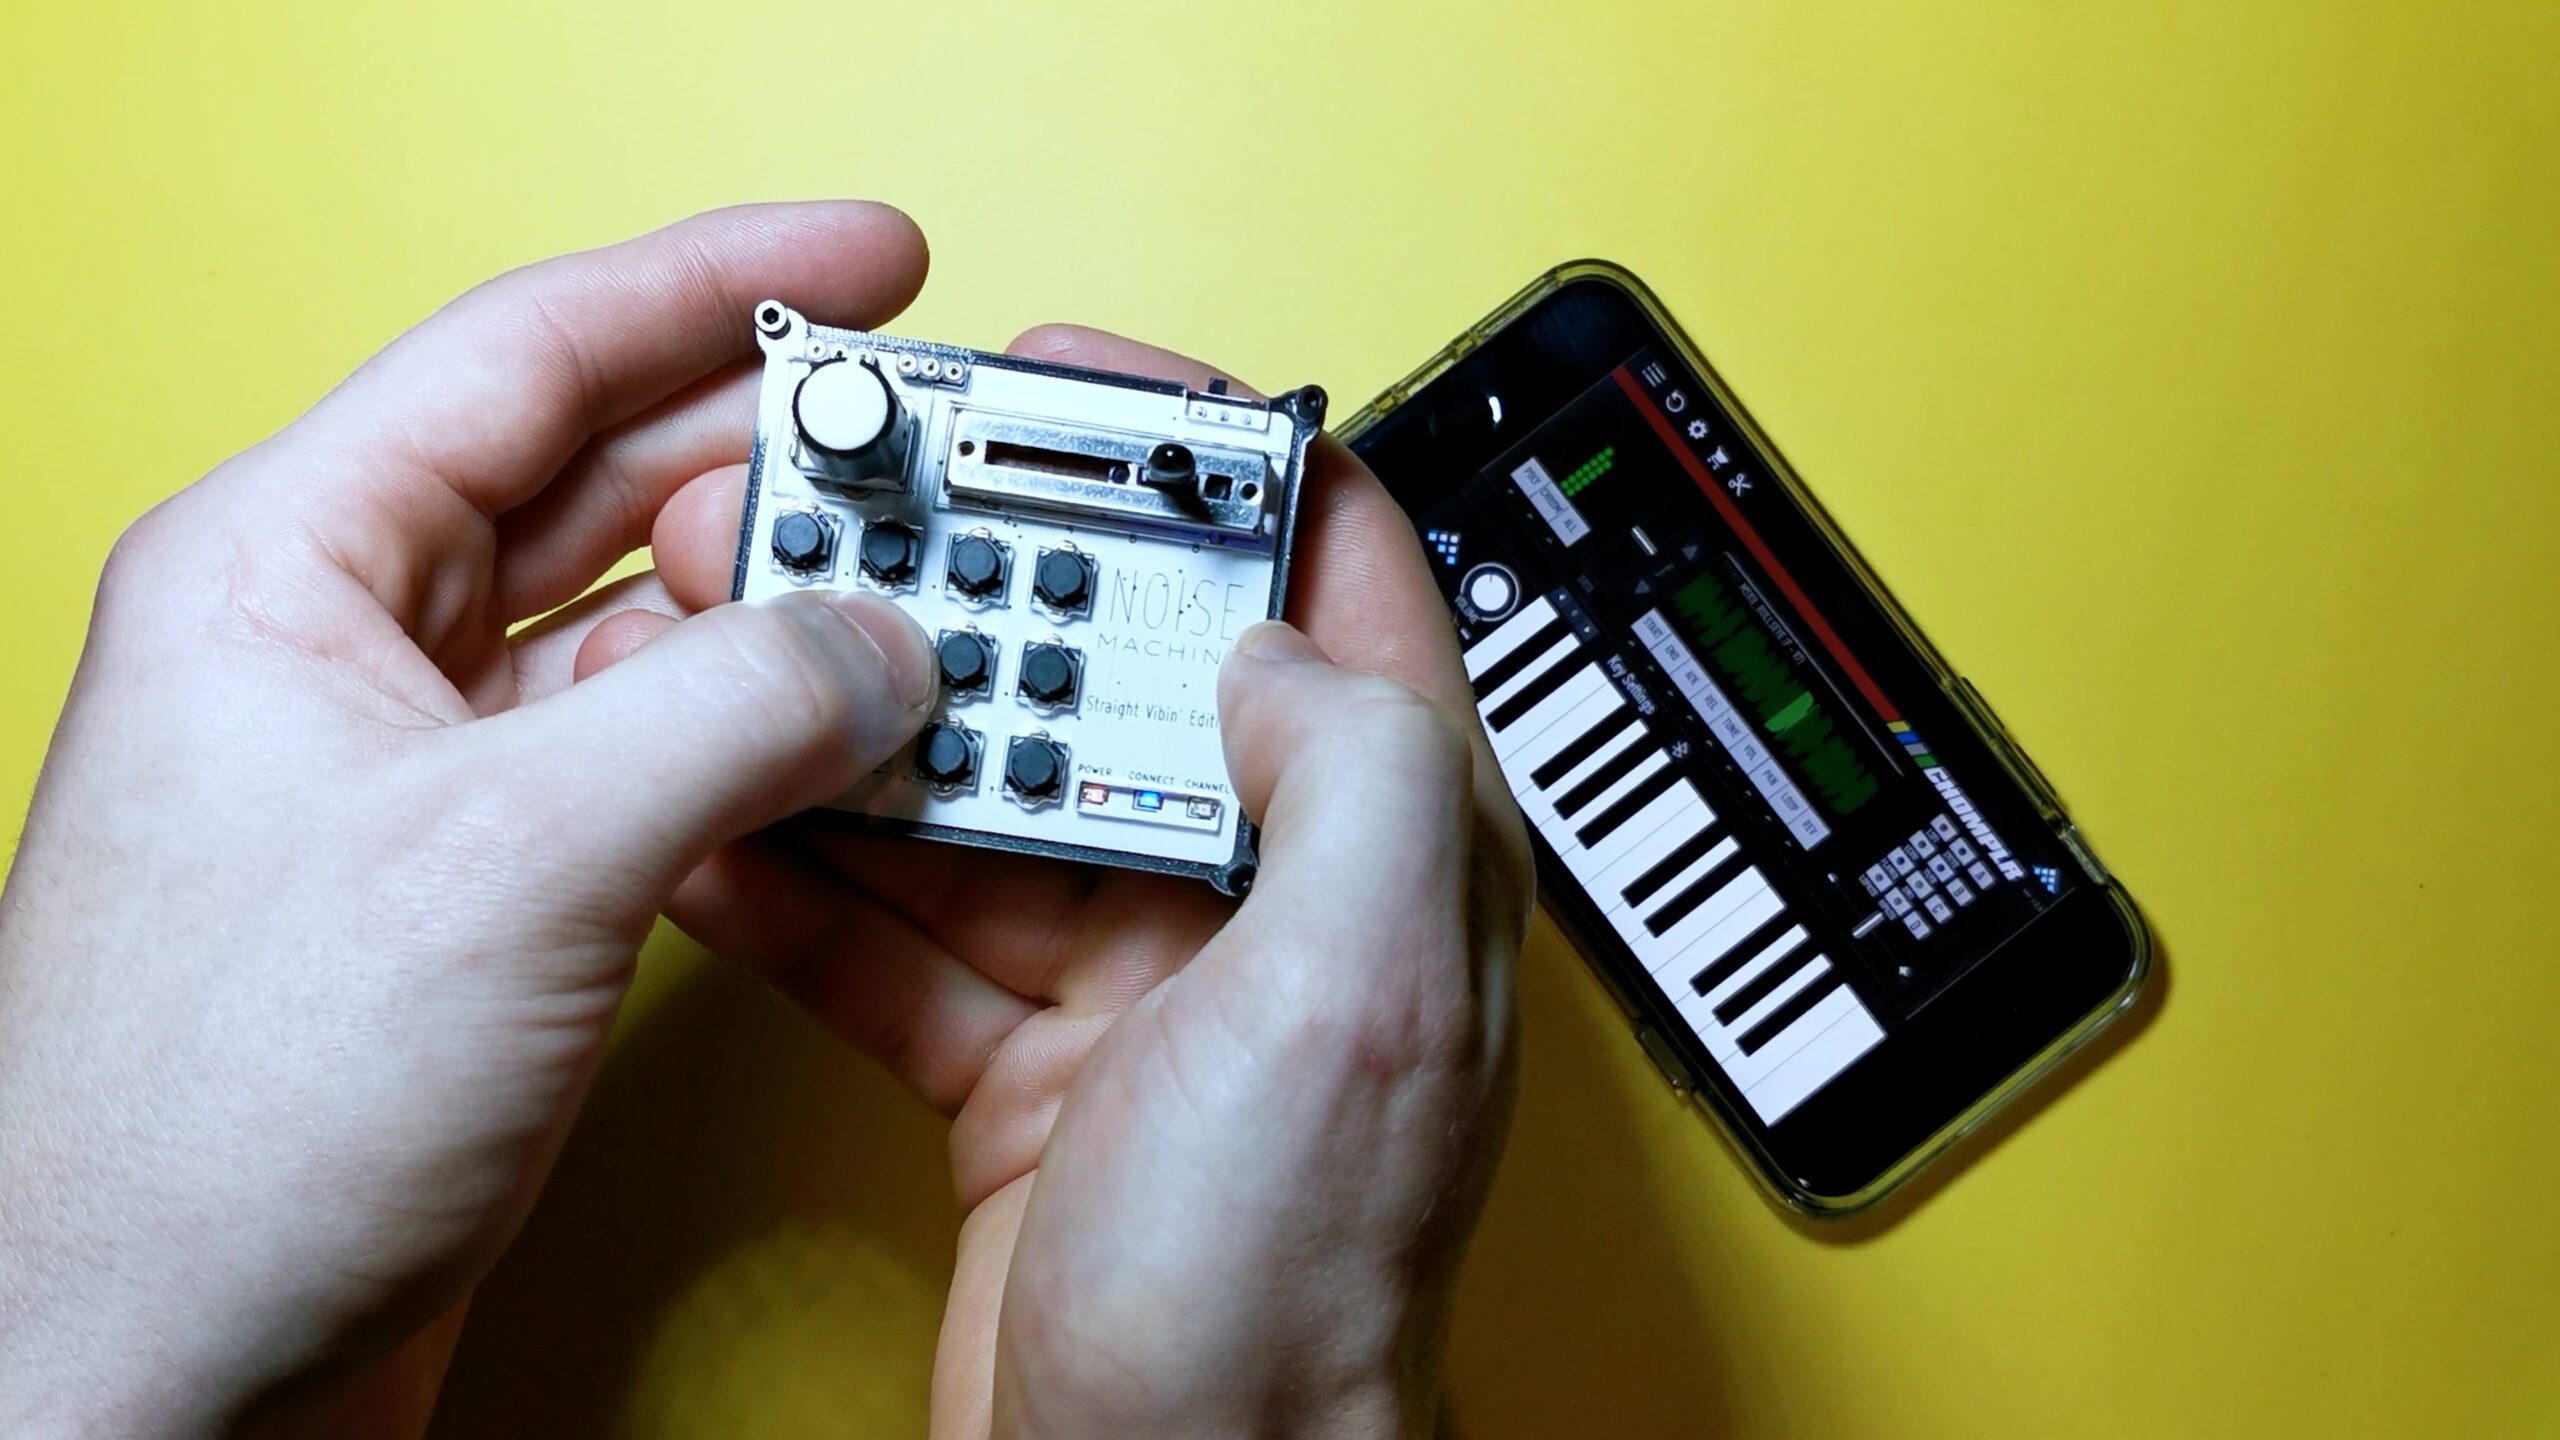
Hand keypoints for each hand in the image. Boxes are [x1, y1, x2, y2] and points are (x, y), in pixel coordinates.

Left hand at [0, 203, 940, 1434]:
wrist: (151, 1384)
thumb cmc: (218, 1128)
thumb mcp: (510, 857)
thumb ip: (731, 712)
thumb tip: (879, 645)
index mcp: (284, 570)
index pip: (527, 353)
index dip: (715, 285)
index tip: (868, 258)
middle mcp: (337, 658)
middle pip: (589, 483)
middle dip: (767, 455)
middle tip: (930, 446)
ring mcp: (401, 786)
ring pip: (627, 635)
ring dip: (772, 616)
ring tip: (917, 598)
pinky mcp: (467, 906)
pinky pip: (642, 769)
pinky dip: (752, 752)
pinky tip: (844, 756)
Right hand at [631, 329, 1533, 1438]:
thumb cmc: (1287, 1294)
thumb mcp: (1354, 991)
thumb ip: (1345, 763)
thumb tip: (1270, 623)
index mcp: (1379, 842)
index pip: (1328, 564)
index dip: (1209, 445)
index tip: (1068, 385)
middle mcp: (1264, 891)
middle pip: (1116, 662)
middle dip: (979, 581)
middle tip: (845, 519)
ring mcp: (1137, 977)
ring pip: (987, 787)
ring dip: (868, 720)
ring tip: (750, 648)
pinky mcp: (1026, 1062)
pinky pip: (902, 927)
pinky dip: (811, 880)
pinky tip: (727, 828)